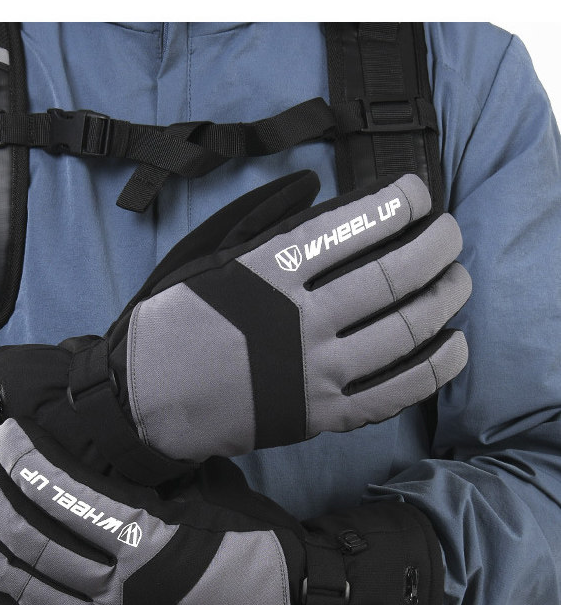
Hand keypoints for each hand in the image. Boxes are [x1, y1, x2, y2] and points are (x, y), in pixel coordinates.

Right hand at [0, 171, 469, 486]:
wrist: (145, 400)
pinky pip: (392, 393)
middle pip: (389, 279)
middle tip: (451, 232)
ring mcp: (312, 373)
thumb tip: (317, 187)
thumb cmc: (171, 320)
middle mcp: (296, 321)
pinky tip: (455, 345)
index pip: (350, 229)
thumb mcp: (203, 252)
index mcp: (266, 273)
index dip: (396, 205)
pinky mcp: (320, 417)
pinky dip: (433, 369)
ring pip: (401, 333)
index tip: (418, 192)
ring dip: (443, 301)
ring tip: (459, 279)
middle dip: (434, 248)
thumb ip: (261, 217)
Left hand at [0, 418, 443, 604]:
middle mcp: (122, 588)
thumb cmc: (246, 539)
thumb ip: (148, 478)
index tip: (2, 438)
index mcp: (149, 542)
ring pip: (26, 589)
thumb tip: (96, 441)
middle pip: (35, 542)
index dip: (27, 465)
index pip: (68, 499)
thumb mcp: (206, 494)